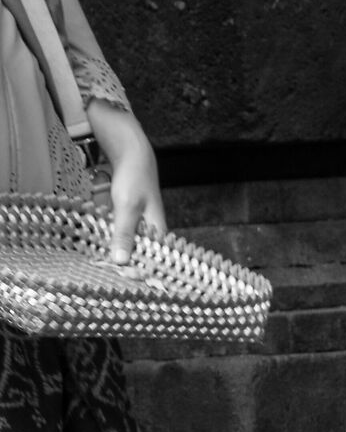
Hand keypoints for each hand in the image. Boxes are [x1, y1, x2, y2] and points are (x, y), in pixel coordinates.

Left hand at [84, 101, 163, 265]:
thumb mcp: (126, 207)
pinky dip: (112, 242)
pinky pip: (121, 237)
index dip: (141, 272)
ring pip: (130, 248)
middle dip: (126, 265)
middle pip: (141, 257)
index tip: (123, 276)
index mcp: (159, 232)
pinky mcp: (130, 220)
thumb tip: (121, 262)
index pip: (154, 261)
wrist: (132, 155)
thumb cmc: (134, 179)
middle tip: (107, 269)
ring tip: (102, 262)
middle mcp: (152, 232)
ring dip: (117, 254)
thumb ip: (123, 234)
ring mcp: (141, 226)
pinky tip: (101, 246)